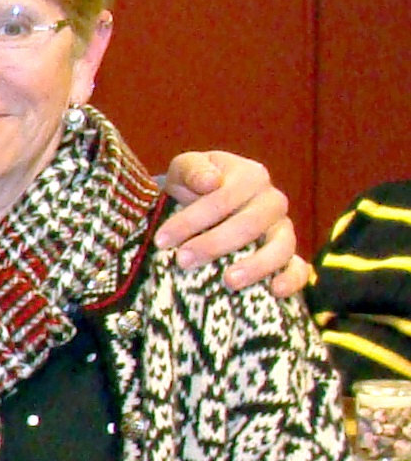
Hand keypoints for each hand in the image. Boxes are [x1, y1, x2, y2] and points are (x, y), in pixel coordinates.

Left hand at [157, 152, 304, 296]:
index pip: (222, 199)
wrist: (205, 200)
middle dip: (213, 244)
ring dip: (255, 266)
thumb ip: (193, 170)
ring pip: (280, 247)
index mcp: (251, 176)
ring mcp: (283, 229)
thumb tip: (210, 181)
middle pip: (249, 225)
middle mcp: (272, 202)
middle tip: (183, 262)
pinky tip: (275, 291)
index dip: (191, 220)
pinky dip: (292, 279)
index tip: (161, 240)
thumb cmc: (194, 184)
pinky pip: (298, 267)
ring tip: (228, 282)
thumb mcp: (186, 169)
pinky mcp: (288, 255)